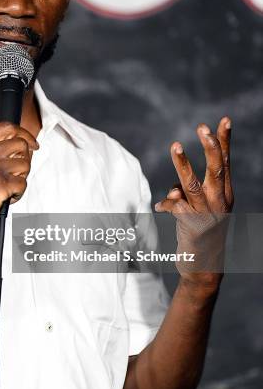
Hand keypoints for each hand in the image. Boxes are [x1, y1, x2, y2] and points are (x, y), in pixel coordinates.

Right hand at [0, 122, 38, 245]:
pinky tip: (5, 197)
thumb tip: (22, 143)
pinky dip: (18, 193)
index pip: (8, 127)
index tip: (32, 143)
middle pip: (21, 144)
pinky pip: (23, 184)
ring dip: (20, 178)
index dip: (25, 134)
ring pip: (25, 165)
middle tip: (14, 173)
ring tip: (4, 187)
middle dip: (24, 160)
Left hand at [155, 117, 232, 289]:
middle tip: (201, 126)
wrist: (204, 269)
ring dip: (183, 164)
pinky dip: (168, 204)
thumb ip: (185, 193)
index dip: (224, 141)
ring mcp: (208, 215)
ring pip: (193, 185)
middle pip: (216, 170)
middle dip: (210, 147)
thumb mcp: (196, 209)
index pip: (225, 163)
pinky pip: (176, 208)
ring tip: (175, 145)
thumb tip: (172, 193)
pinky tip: (161, 207)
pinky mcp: (193, 227)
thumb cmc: (199, 233)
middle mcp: (220, 202)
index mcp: (224, 194)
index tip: (224, 119)